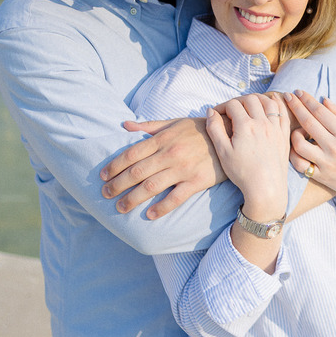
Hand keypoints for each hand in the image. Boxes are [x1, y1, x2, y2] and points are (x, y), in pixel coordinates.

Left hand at [100, 117, 223, 218]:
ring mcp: (184, 168)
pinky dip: (161, 207)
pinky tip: (149, 214)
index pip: (132, 153)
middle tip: (105, 194)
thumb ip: (149, 126)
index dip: (114, 165)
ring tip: (120, 207)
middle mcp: (170, 153)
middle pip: (137, 172)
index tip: (102, 176)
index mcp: (163, 138)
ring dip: (133, 198)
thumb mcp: (175, 122)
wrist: (232, 135)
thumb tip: (124, 125)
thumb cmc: (201, 129)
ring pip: (152, 186)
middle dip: (117, 184)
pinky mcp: (197, 181)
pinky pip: (176, 197)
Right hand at [206, 93, 289, 220]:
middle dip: (239, 101)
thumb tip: (211, 111)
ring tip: (249, 105)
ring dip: (258, 99)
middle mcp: (262, 123)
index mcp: (246, 126)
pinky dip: (277, 104)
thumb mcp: (223, 152)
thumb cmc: (242, 172)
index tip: (217, 114)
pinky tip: (271, 104)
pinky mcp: (284, 135)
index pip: (233, 104)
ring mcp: (276, 128)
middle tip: (232, 109)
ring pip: (268, 102)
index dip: (222, 106)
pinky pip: (283, 112)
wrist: (266, 188)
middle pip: (251, 99)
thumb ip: (215, 129)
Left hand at [284, 91, 335, 219]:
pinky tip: (296, 148)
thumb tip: (323, 100)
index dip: (307, 100)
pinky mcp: (321, 176)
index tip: (298, 92)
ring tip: (297, 130)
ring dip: (294, 133)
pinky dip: (294, 155)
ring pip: (299, 144)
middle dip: (295, 106)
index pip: (320, 111)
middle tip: (288, 96)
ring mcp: (327, 163)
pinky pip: (300, 164)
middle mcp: (335, 147)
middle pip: (308, 122)